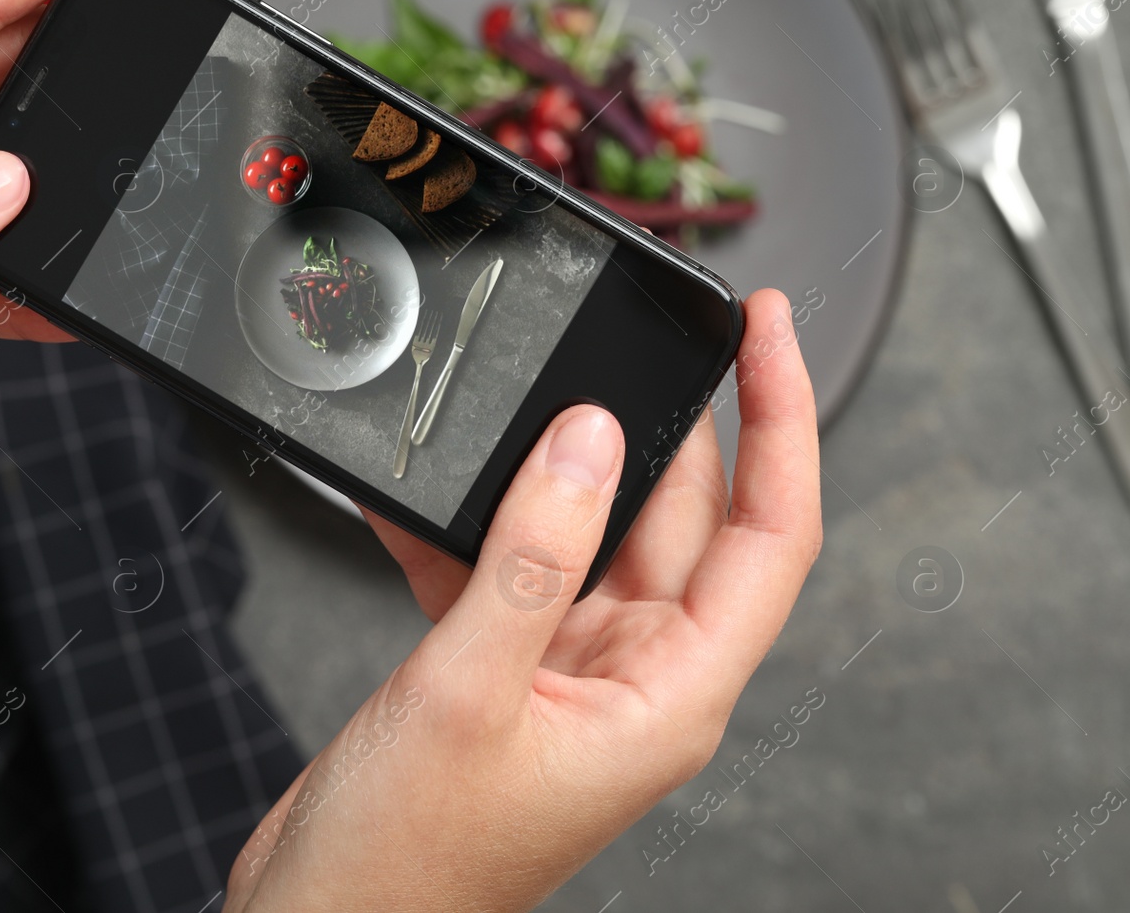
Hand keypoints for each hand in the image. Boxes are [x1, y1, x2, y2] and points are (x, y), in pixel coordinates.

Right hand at [226, 289, 820, 911]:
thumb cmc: (407, 857)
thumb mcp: (468, 690)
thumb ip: (533, 556)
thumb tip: (589, 438)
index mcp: (668, 695)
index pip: (769, 537)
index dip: (782, 425)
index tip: (763, 331)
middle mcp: (634, 677)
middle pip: (684, 519)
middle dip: (659, 425)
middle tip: (633, 334)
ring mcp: (569, 671)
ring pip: (593, 532)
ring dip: (554, 470)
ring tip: (521, 399)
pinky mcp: (505, 669)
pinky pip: (508, 567)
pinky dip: (468, 527)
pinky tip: (421, 497)